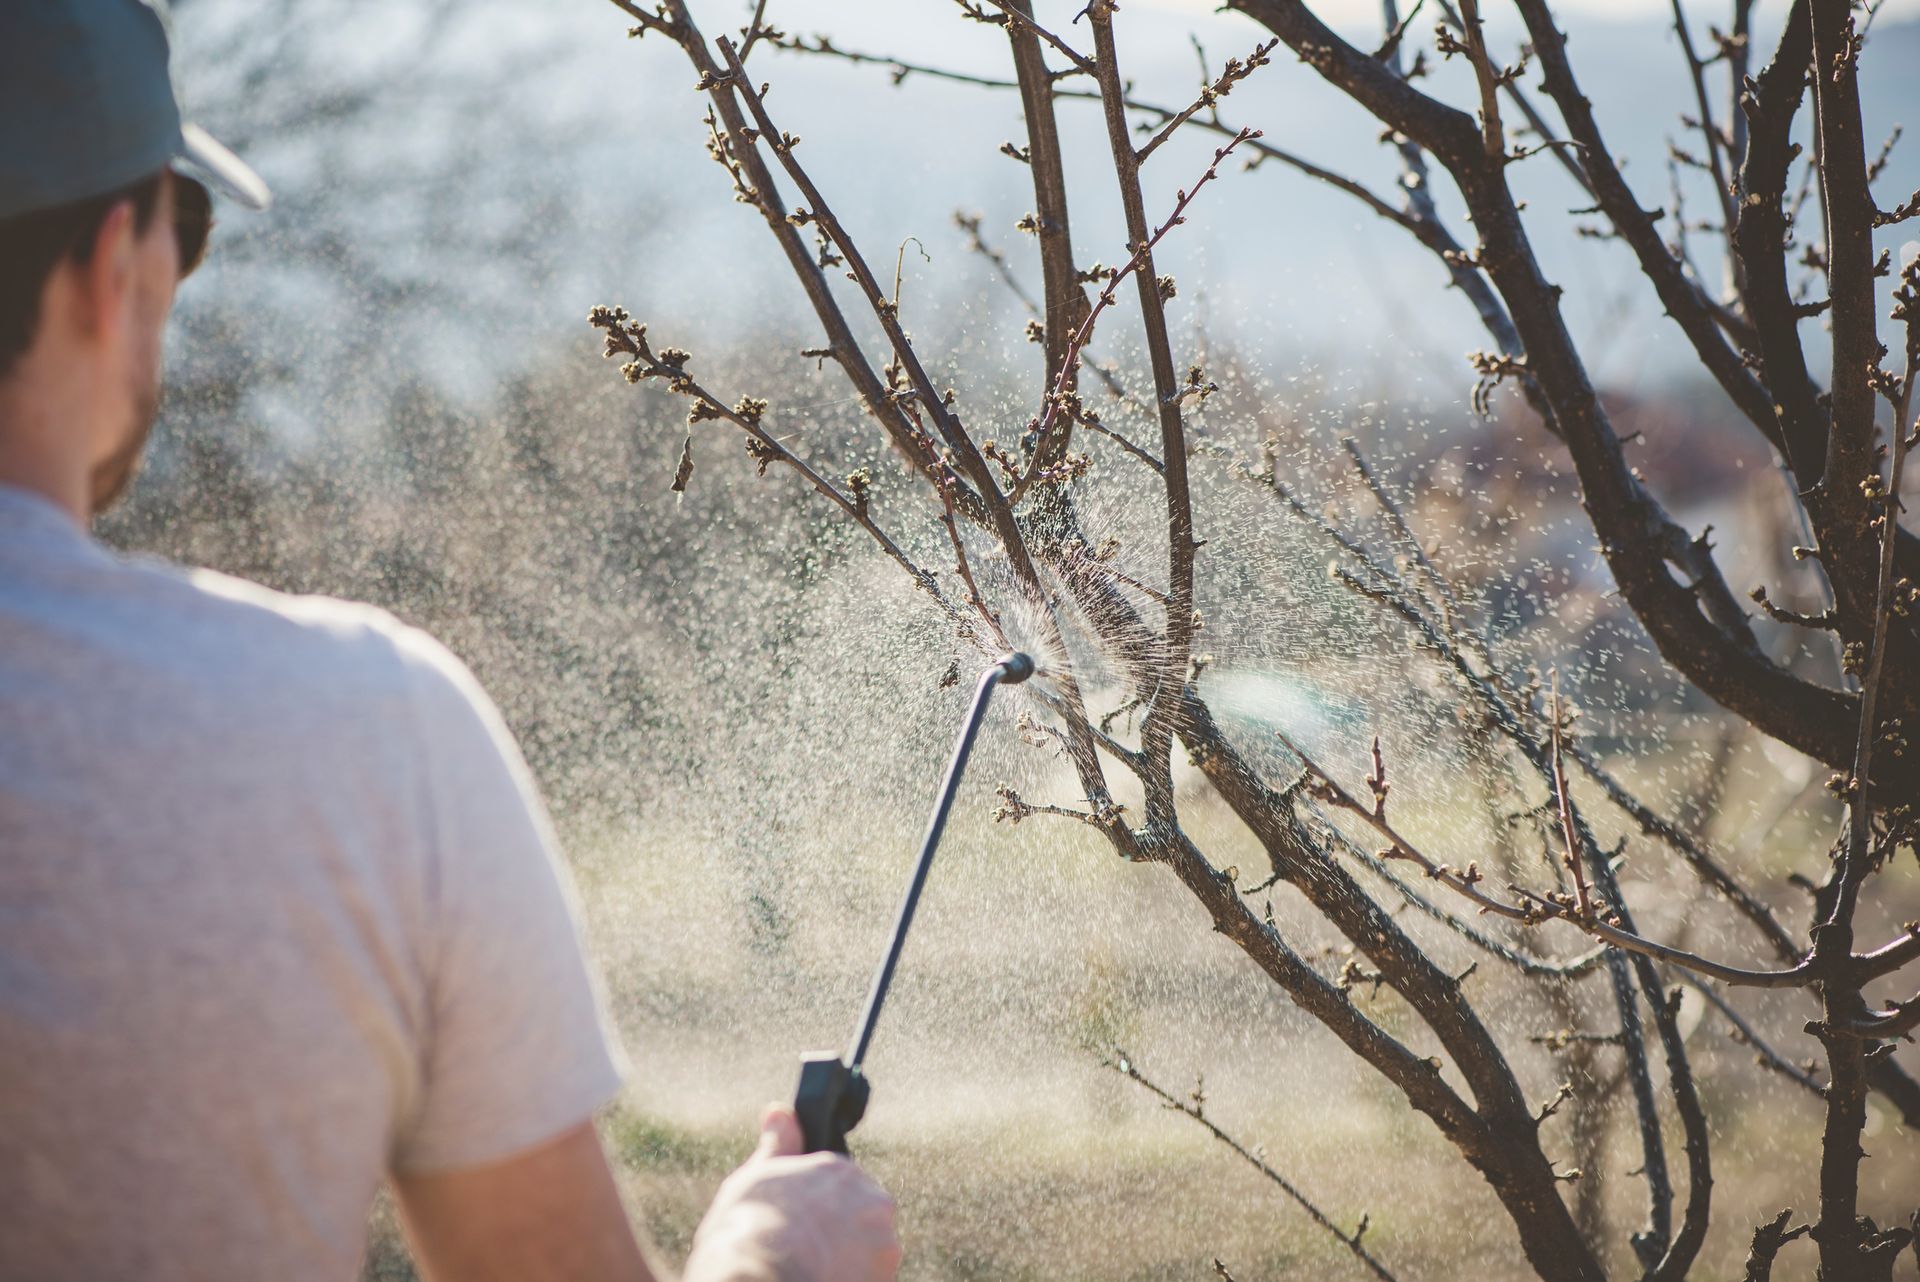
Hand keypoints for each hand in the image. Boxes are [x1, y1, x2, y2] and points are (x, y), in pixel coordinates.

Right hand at [681, 1104, 900, 1281]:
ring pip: (869, 1253)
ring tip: (813, 1269)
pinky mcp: (887, 1276)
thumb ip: (778, 1145)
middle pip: (861, 1218)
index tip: (801, 1225)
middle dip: (841, 1234)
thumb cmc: (751, 1226)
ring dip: (850, 1261)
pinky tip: (824, 1280)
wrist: (761, 1275)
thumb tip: (779, 1111)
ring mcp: (883, 1241)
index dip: (819, 1210)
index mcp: (839, 1170)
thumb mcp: (756, 1178)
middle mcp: (871, 1200)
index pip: (840, 1187)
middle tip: (807, 1251)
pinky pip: (871, 1278)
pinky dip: (853, 1280)